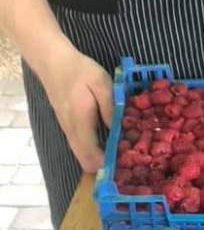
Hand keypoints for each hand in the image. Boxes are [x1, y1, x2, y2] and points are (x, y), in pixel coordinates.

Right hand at [41, 45, 112, 171]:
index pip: (90, 154)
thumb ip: (110, 107)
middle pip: (85, 161)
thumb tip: (118, 130)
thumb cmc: (79, 70)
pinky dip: (93, 152)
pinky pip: (80, 147)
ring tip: (121, 158)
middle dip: (104, 168)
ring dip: (99, 161)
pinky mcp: (68, 126)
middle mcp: (71, 131)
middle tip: (126, 166)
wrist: (52, 61)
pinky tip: (109, 147)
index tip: (124, 166)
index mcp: (80, 122)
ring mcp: (68, 130)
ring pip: (82, 156)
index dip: (106, 165)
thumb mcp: (102, 83)